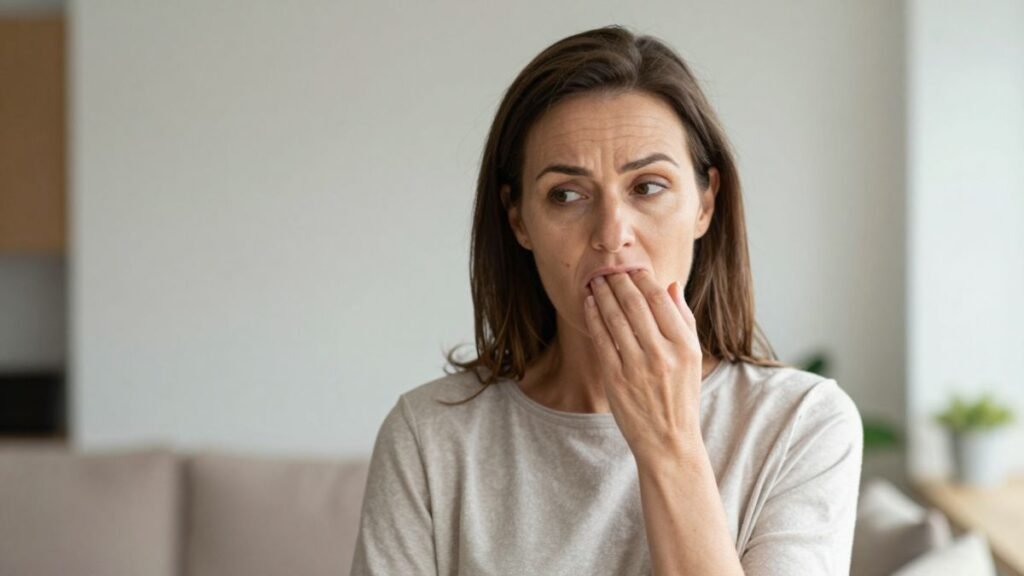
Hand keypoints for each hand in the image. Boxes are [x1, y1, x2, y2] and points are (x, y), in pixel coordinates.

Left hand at [583, 269, 703, 465]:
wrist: (668, 441)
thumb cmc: (681, 397)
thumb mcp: (693, 359)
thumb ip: (684, 321)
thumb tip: (671, 286)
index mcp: (685, 346)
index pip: (660, 300)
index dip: (643, 278)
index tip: (633, 268)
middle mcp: (662, 354)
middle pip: (635, 304)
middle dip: (619, 280)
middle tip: (608, 268)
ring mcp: (637, 367)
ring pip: (615, 318)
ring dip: (603, 294)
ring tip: (596, 280)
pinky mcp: (616, 379)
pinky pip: (601, 339)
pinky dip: (594, 317)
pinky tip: (590, 303)